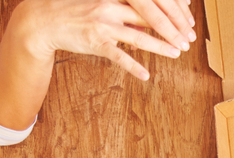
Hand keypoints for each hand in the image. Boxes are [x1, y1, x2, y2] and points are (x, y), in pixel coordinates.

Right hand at [16, 0, 196, 80]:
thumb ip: (126, 12)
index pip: (149, 1)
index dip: (170, 10)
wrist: (44, 20)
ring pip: (138, 37)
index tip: (188, 17)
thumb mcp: (103, 4)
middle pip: (149, 18)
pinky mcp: (95, 43)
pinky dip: (133, 66)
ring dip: (159, 46)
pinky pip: (118, 57)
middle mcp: (111, 7)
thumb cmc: (77, 10)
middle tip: (188, 39)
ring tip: (177, 53)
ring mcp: (103, 26)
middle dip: (171, 29)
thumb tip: (147, 26)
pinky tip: (146, 75)